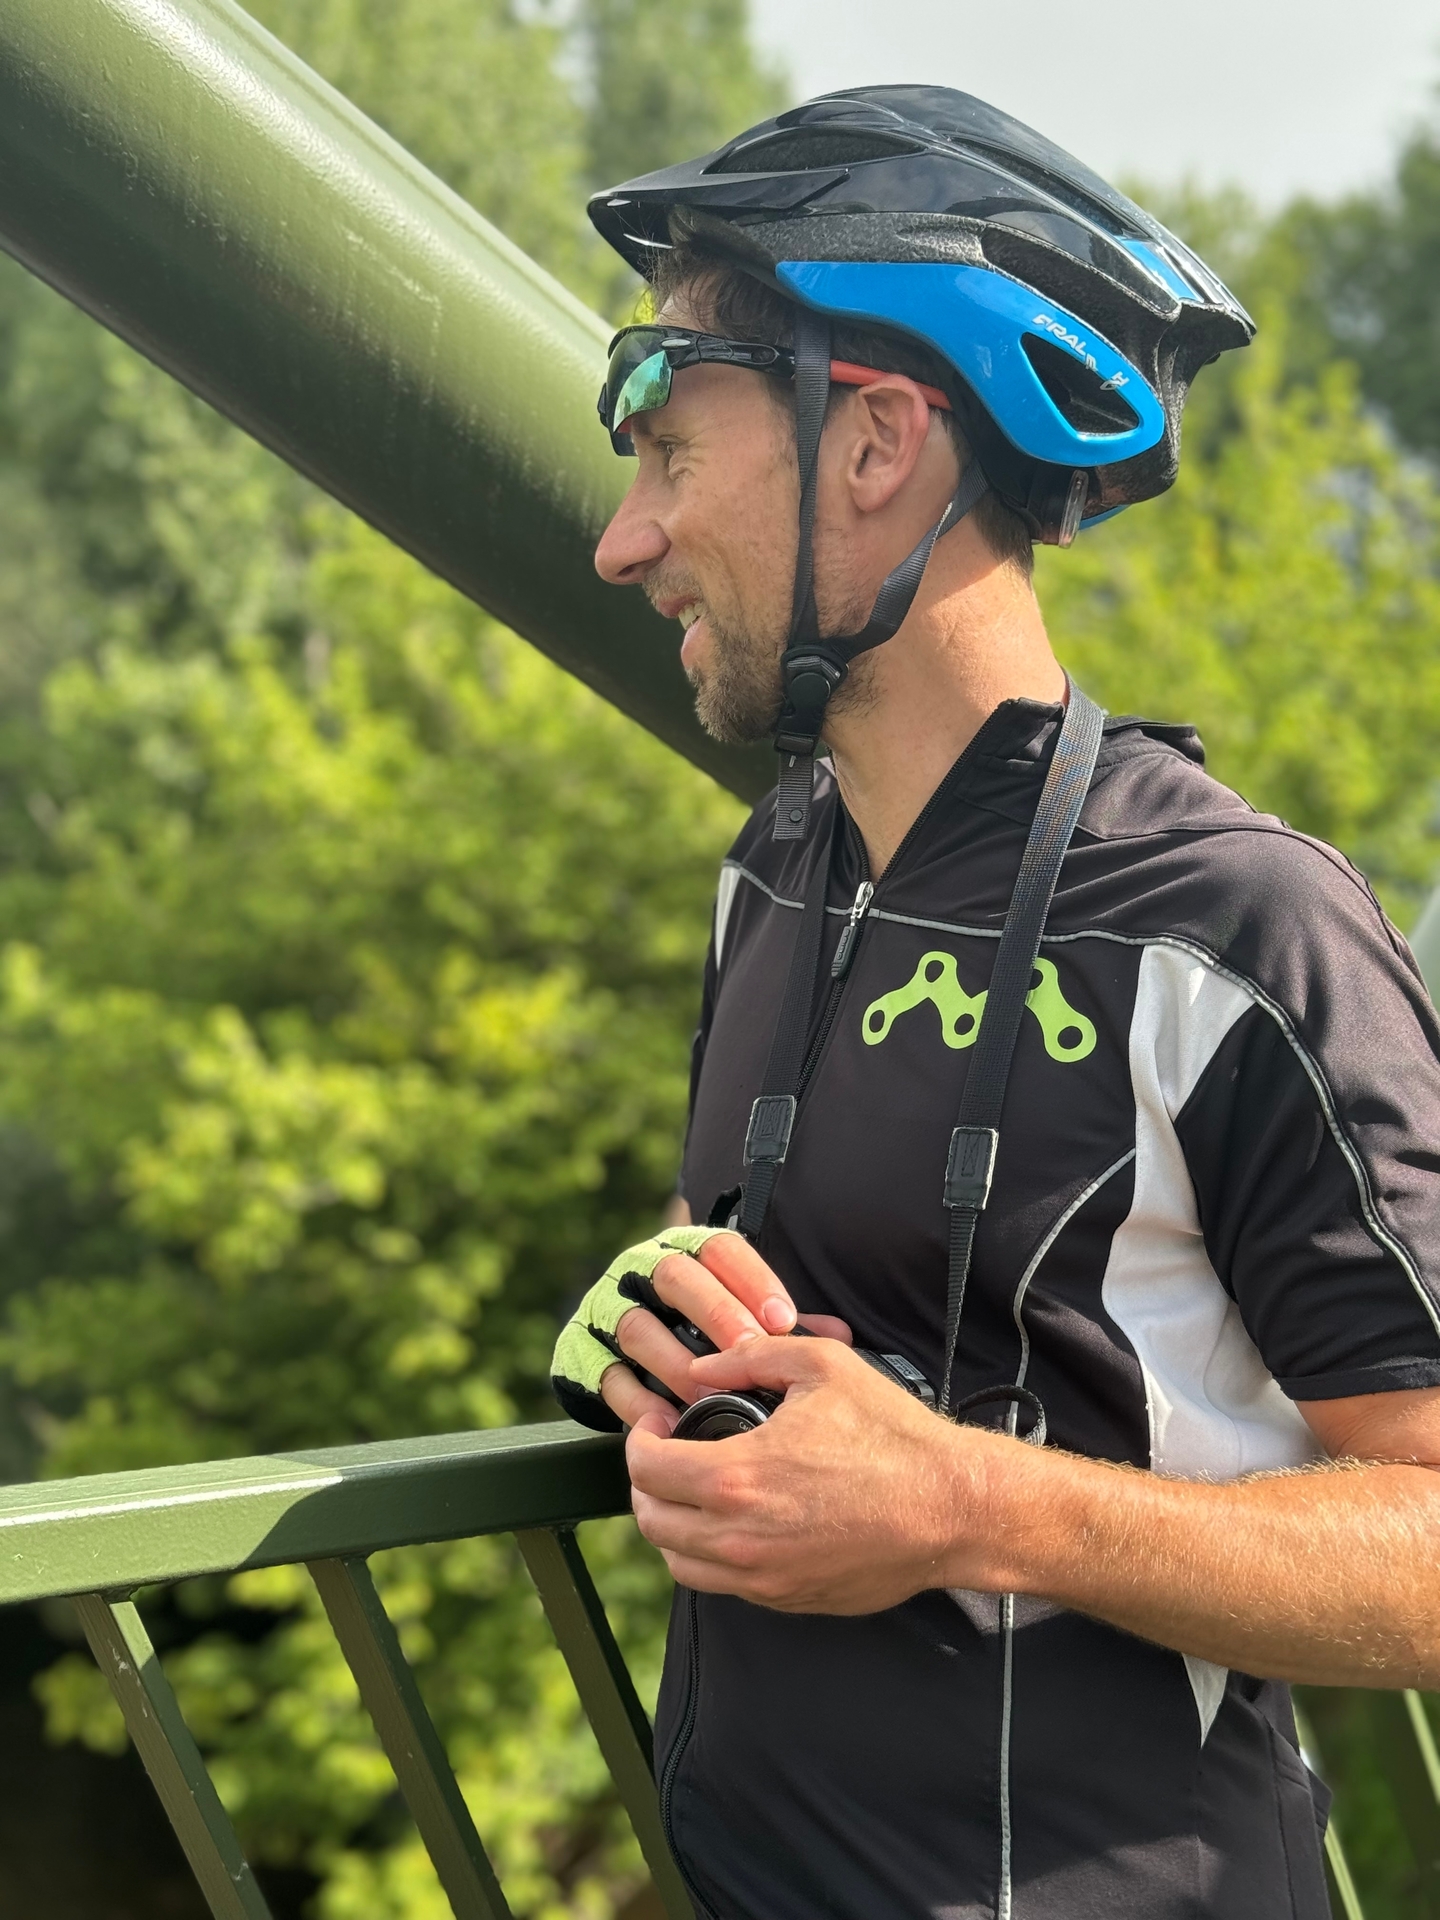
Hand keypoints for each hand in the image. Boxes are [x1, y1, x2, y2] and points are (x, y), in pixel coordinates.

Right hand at [602, 1236, 851, 1431]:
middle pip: (676, 1276)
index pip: (719, 1249)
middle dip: (715, 1314)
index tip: (782, 1319)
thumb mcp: (747, 1323)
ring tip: (710, 1397)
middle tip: (747, 1353)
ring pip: (638, 1326)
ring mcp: (606, 1310)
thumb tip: (836, 1336)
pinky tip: (668, 1422)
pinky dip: (637, 1401)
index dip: (752, 1281)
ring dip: (677, 1363)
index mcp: (688, 1252)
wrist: (637, 1369)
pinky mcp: (579, 1354)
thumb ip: (783, 1328)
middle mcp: (642, 1271)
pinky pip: (606, 1375)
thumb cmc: (707, 1341)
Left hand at [625, 1333, 1006, 1612]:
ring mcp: (763, 1577)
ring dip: (672, 1525)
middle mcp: (740, 1537)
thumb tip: (702, 1368)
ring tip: (694, 1492)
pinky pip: (724, 1585)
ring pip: (679, 1563)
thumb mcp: (822, 1366)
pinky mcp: (788, 1599)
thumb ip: (750, 1357)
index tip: (655, 1425)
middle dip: (646, 1484)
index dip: (638, 1442)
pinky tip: (737, 1522)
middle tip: (666, 1456)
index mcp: (737, 1478)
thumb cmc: (892, 1435)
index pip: (646, 1470)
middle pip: (651, 1522)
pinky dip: (712, 1556)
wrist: (952, 1508)